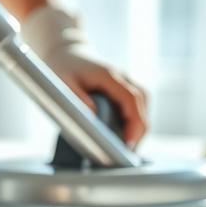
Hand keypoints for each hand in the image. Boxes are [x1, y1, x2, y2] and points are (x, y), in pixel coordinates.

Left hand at [20, 7, 148, 146]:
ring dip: (138, 126)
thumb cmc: (63, 67)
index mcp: (109, 74)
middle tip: (127, 154)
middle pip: (142, 104)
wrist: (66, 51)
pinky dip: (134, 121)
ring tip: (126, 150)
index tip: (128, 143)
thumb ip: (77, 98)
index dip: (133, 122)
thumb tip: (93, 117)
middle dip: (138, 130)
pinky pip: (136, 105)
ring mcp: (127, 81)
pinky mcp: (125, 87)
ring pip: (142, 105)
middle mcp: (123, 76)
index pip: (131, 99)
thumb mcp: (62, 82)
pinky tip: (125, 137)